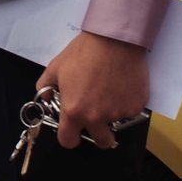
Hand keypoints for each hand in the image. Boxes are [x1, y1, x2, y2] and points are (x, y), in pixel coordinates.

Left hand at [37, 31, 148, 149]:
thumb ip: (44, 87)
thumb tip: (45, 99)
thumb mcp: (55, 68)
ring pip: (116, 123)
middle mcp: (96, 117)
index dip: (70, 137)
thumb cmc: (83, 52)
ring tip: (110, 91)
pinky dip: (126, 102)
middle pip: (101, 142)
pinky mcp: (137, 105)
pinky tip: (122, 85)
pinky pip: (131, 111)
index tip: (73, 131)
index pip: (68, 141)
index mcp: (73, 111)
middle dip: (99, 134)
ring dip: (113, 114)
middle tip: (98, 118)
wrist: (114, 39)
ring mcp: (119, 113)